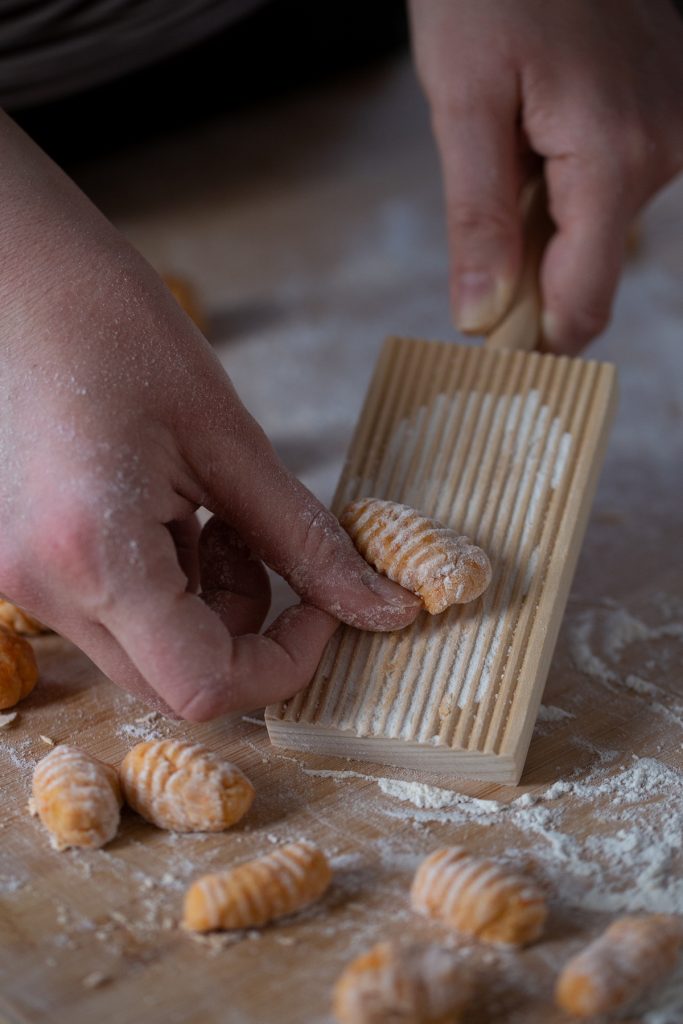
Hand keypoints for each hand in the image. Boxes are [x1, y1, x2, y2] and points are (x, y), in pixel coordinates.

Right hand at [0, 113, 419, 719]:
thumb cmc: (114, 327)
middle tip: (258, 544)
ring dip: (201, 603)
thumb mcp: (229, 439)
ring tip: (205, 512)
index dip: (283, 661)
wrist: (12, 274)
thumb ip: (304, 540)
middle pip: (172, 680)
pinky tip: (163, 509)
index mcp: (95, 555)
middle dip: (243, 629)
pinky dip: (158, 583)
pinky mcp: (17, 562)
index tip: (320, 607)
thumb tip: (384, 608)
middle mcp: (42, 587)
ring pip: (143, 650)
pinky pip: (110, 612)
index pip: (203, 686)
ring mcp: (20, 580)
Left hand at [409, 0, 682, 351]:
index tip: (488, 348)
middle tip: (487, 196)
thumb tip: (481, 317)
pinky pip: (612, 185)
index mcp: (613, 158)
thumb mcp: (462, 103)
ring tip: (514, 141)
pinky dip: (569, 183)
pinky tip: (542, 128)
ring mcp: (675, 130)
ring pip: (598, 227)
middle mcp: (663, 152)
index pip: (582, 303)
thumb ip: (478, 219)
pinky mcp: (670, 114)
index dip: (533, 339)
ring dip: (546, 215)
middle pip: (588, 268)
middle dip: (529, 264)